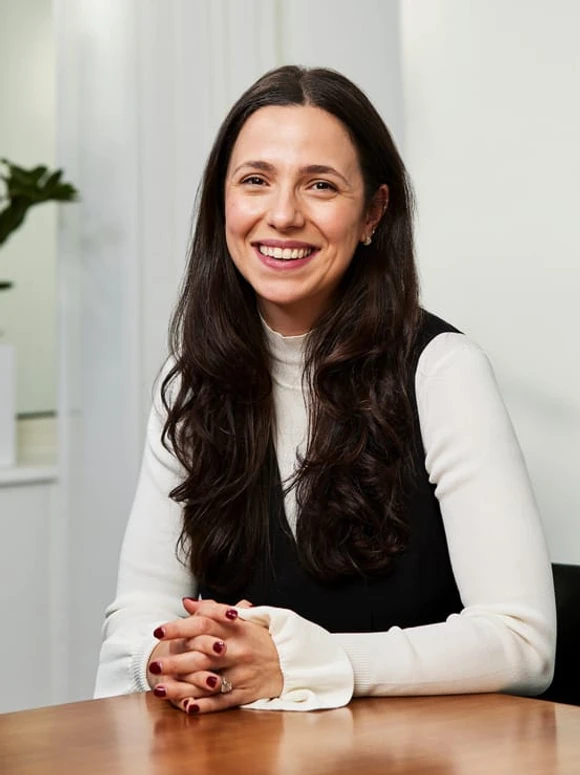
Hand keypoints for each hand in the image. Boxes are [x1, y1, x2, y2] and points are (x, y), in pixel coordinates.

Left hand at [148, 599, 282, 714]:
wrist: (288, 661)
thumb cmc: (258, 638)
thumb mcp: (240, 619)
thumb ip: (212, 610)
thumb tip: (186, 603)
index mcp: (236, 628)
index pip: (203, 624)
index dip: (179, 627)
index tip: (158, 631)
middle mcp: (238, 650)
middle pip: (202, 655)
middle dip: (175, 661)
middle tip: (154, 665)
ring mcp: (241, 673)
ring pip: (208, 680)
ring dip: (182, 686)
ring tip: (159, 688)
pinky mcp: (245, 693)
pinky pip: (222, 701)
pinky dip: (205, 705)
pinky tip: (186, 706)